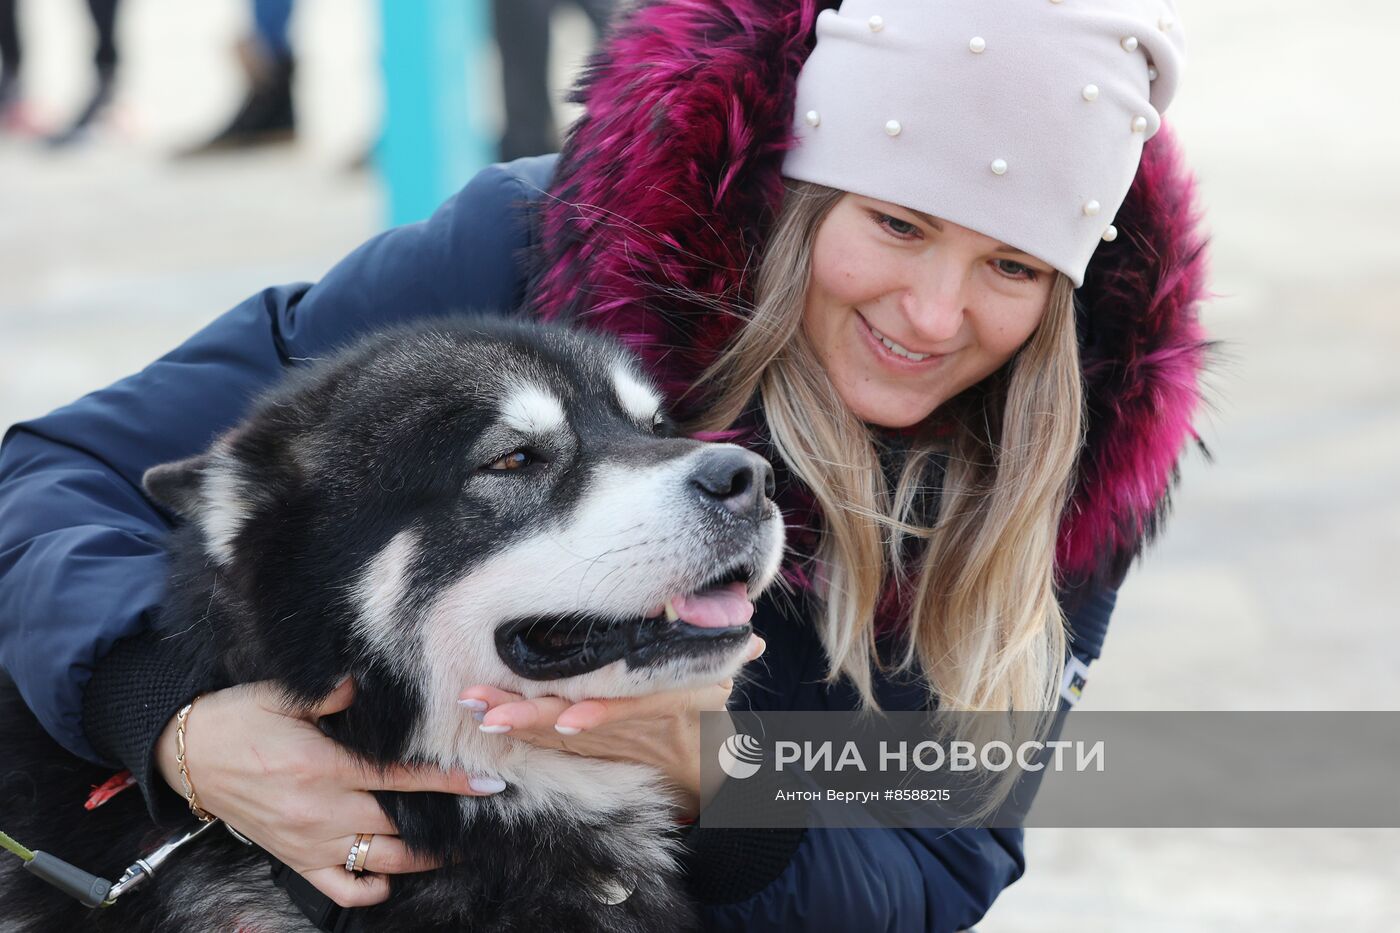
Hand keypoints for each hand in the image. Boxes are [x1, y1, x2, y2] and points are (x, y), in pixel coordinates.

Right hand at [154, 679, 504, 907]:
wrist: (186, 757)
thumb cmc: (238, 719)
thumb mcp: (282, 695)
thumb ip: (334, 691)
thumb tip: (374, 679)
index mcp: (324, 766)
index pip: (401, 776)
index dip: (448, 781)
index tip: (487, 782)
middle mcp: (321, 810)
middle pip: (400, 823)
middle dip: (446, 819)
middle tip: (482, 813)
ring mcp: (309, 841)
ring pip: (380, 860)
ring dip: (422, 857)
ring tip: (456, 846)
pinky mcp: (294, 860)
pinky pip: (341, 888)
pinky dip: (371, 888)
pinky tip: (392, 874)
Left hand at [459, 635, 765, 819]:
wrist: (709, 776)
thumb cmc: (712, 720)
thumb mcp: (720, 688)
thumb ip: (733, 657)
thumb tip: (754, 639)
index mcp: (667, 705)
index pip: (630, 710)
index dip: (599, 715)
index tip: (565, 719)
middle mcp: (632, 727)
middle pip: (578, 719)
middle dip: (530, 713)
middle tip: (486, 707)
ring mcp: (611, 743)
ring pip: (558, 733)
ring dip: (517, 722)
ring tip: (480, 711)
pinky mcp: (596, 751)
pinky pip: (555, 744)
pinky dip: (527, 735)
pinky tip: (493, 726)